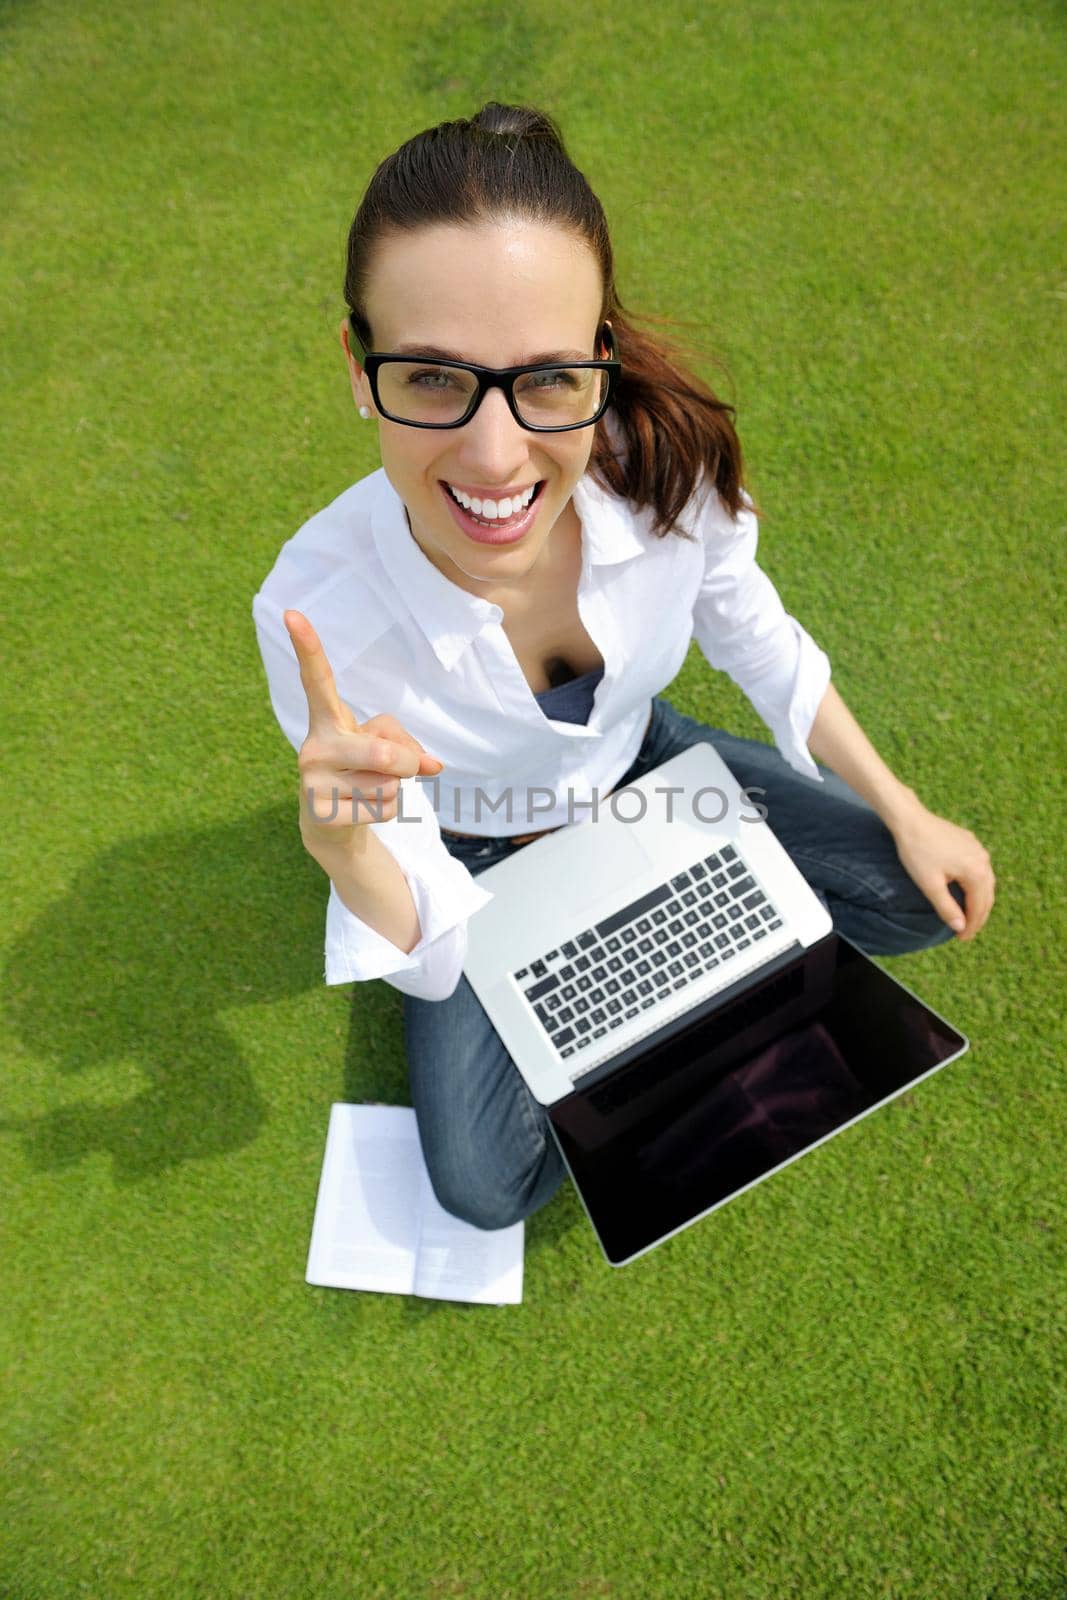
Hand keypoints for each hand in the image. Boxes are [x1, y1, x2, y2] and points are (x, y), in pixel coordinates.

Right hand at [283, 609, 443, 855]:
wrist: (331, 824)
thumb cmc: (362, 771)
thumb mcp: (384, 747)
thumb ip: (408, 746)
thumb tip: (432, 765)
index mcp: (328, 719)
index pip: (318, 679)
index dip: (308, 647)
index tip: (292, 613)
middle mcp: (314, 745)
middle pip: (383, 752)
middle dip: (408, 764)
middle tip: (402, 770)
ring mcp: (311, 780)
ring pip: (389, 785)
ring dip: (395, 790)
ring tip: (368, 791)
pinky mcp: (319, 813)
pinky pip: (383, 809)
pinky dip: (387, 812)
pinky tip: (360, 812)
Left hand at [890, 801, 995, 941]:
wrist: (911, 820)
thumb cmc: (918, 853)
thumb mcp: (930, 885)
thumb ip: (946, 908)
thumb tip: (960, 927)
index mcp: (976, 872)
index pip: (979, 907)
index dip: (971, 926)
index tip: (961, 939)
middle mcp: (983, 860)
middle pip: (986, 896)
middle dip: (977, 917)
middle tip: (966, 933)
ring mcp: (978, 849)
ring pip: (985, 882)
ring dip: (978, 901)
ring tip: (968, 916)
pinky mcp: (970, 842)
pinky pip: (979, 869)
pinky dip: (975, 884)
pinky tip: (966, 890)